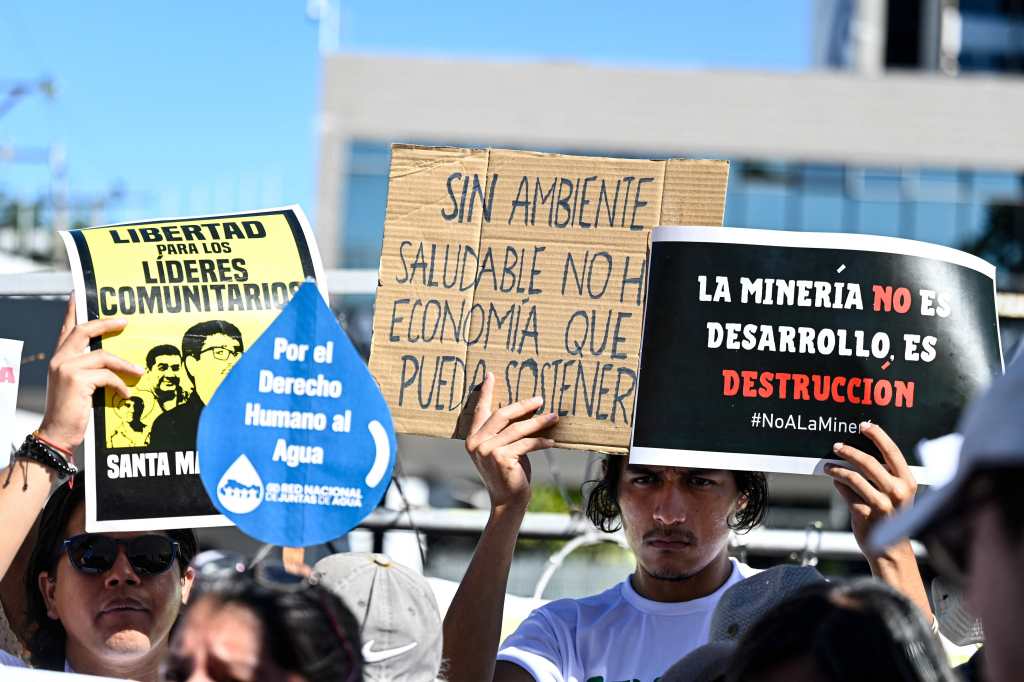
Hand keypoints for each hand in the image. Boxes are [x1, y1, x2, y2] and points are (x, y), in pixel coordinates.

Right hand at [37, 299, 143, 451]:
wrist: (58, 433)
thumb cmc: (72, 411)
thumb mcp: (78, 385)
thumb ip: (89, 369)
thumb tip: (113, 359)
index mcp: (59, 358)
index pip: (67, 328)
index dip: (73, 310)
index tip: (78, 294)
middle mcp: (60, 359)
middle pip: (84, 330)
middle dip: (106, 323)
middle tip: (125, 321)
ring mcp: (66, 368)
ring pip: (103, 356)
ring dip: (125, 365)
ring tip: (140, 373)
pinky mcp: (76, 380)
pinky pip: (107, 376)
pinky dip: (120, 385)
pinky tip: (125, 396)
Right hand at [464, 372, 557, 512]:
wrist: (507, 501)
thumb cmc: (508, 473)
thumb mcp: (502, 450)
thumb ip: (504, 433)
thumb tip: (523, 409)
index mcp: (472, 438)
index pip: (480, 410)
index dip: (486, 392)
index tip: (490, 375)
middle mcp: (476, 443)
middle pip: (501, 415)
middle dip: (523, 406)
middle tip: (540, 399)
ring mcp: (487, 450)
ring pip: (517, 429)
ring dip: (538, 422)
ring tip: (554, 417)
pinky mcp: (502, 458)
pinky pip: (526, 444)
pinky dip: (541, 442)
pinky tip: (552, 441)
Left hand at [825, 422, 916, 558]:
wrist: (892, 549)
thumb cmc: (892, 516)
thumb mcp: (897, 492)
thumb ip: (885, 473)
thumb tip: (857, 449)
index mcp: (908, 481)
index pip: (892, 451)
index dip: (877, 435)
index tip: (863, 425)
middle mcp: (897, 491)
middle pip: (868, 462)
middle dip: (849, 451)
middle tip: (837, 446)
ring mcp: (881, 504)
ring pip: (853, 477)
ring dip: (837, 468)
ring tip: (828, 467)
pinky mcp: (865, 514)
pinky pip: (845, 492)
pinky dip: (839, 485)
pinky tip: (835, 483)